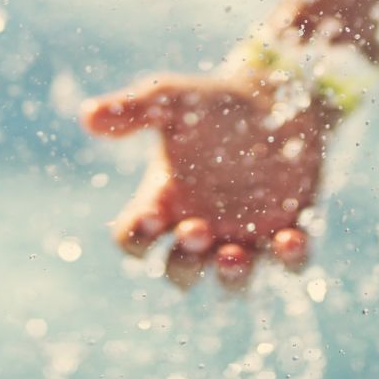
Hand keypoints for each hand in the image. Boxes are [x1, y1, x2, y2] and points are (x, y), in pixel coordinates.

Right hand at [82, 70, 330, 289]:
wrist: (270, 97)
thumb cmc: (209, 103)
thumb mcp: (169, 100)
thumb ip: (132, 110)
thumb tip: (87, 115)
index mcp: (162, 203)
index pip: (134, 239)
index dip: (136, 237)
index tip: (149, 215)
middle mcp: (198, 229)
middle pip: (180, 271)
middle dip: (185, 261)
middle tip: (195, 230)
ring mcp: (242, 236)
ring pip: (233, 281)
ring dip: (231, 276)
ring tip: (232, 256)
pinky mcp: (286, 232)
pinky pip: (290, 263)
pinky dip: (290, 257)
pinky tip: (291, 239)